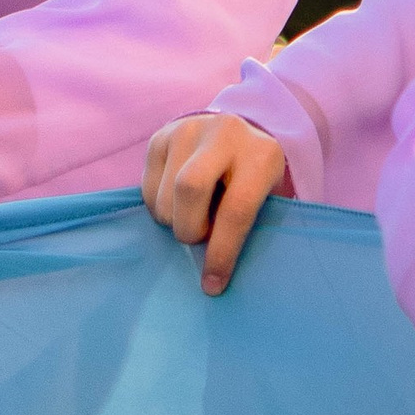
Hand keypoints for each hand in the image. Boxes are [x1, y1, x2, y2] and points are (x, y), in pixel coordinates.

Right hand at [143, 113, 290, 294]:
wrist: (236, 132)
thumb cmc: (255, 179)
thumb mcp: (268, 197)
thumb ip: (248, 225)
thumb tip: (215, 273)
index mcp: (261, 155)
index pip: (236, 209)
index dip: (222, 252)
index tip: (212, 284)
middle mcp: (224, 134)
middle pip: (189, 190)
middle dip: (189, 228)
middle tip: (199, 238)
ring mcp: (187, 130)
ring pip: (164, 194)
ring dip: (172, 221)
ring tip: (191, 218)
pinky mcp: (160, 136)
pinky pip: (147, 188)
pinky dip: (158, 208)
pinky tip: (177, 203)